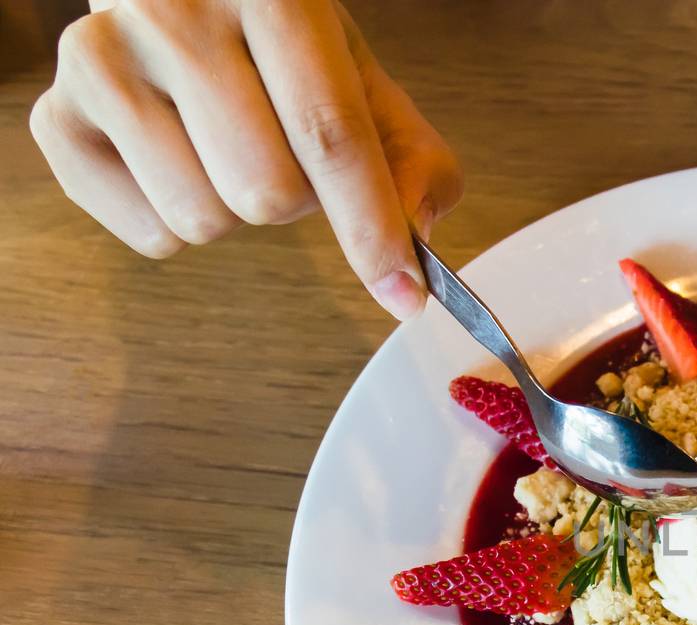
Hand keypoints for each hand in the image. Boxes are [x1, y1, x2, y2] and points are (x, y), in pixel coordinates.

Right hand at [29, 0, 462, 318]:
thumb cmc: (275, 45)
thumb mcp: (354, 76)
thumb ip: (407, 157)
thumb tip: (415, 241)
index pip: (328, 135)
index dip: (372, 228)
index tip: (406, 297)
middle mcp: (172, 11)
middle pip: (265, 194)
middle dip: (294, 201)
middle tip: (279, 149)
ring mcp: (101, 58)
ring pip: (203, 220)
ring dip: (234, 210)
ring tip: (223, 146)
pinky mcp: (55, 113)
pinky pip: (148, 233)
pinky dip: (177, 222)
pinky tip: (173, 159)